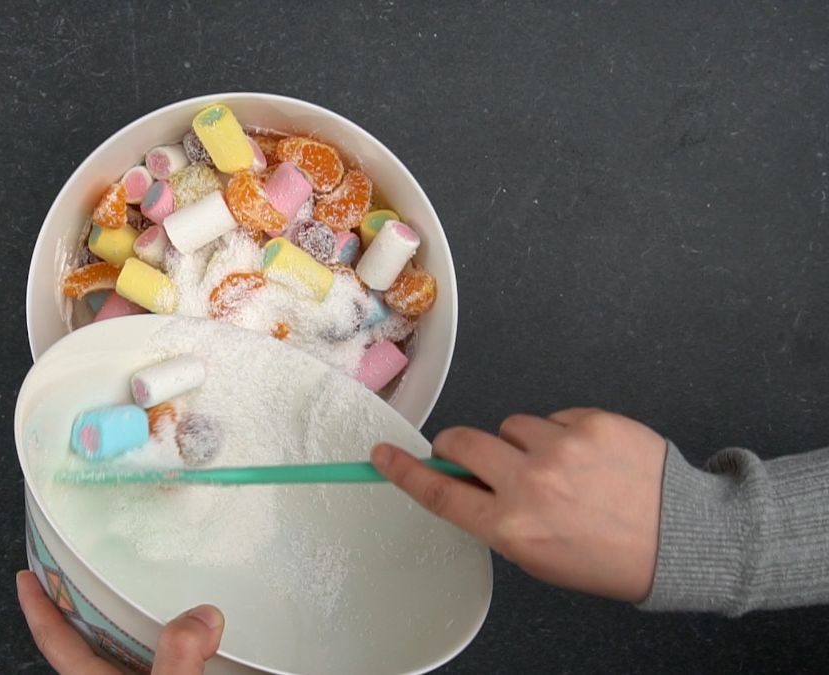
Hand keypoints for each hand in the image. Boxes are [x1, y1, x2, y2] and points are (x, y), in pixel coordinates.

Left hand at [16, 570, 224, 673]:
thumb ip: (179, 657)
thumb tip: (199, 616)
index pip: (54, 641)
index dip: (37, 607)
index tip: (27, 576)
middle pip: (89, 643)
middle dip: (87, 607)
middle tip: (89, 570)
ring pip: (128, 654)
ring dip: (135, 626)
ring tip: (146, 594)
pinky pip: (163, 663)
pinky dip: (171, 646)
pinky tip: (190, 636)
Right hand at [371, 408, 665, 601]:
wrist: (682, 537)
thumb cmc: (609, 558)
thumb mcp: (539, 556)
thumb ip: (496, 518)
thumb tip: (462, 480)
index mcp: (512, 527)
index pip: (439, 492)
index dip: (404, 471)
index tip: (382, 454)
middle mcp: (530, 484)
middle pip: (462, 442)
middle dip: (460, 447)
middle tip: (479, 458)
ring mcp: (561, 447)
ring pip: (511, 426)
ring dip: (523, 443)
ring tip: (562, 470)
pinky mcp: (591, 422)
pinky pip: (554, 417)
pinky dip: (563, 434)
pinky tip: (590, 459)